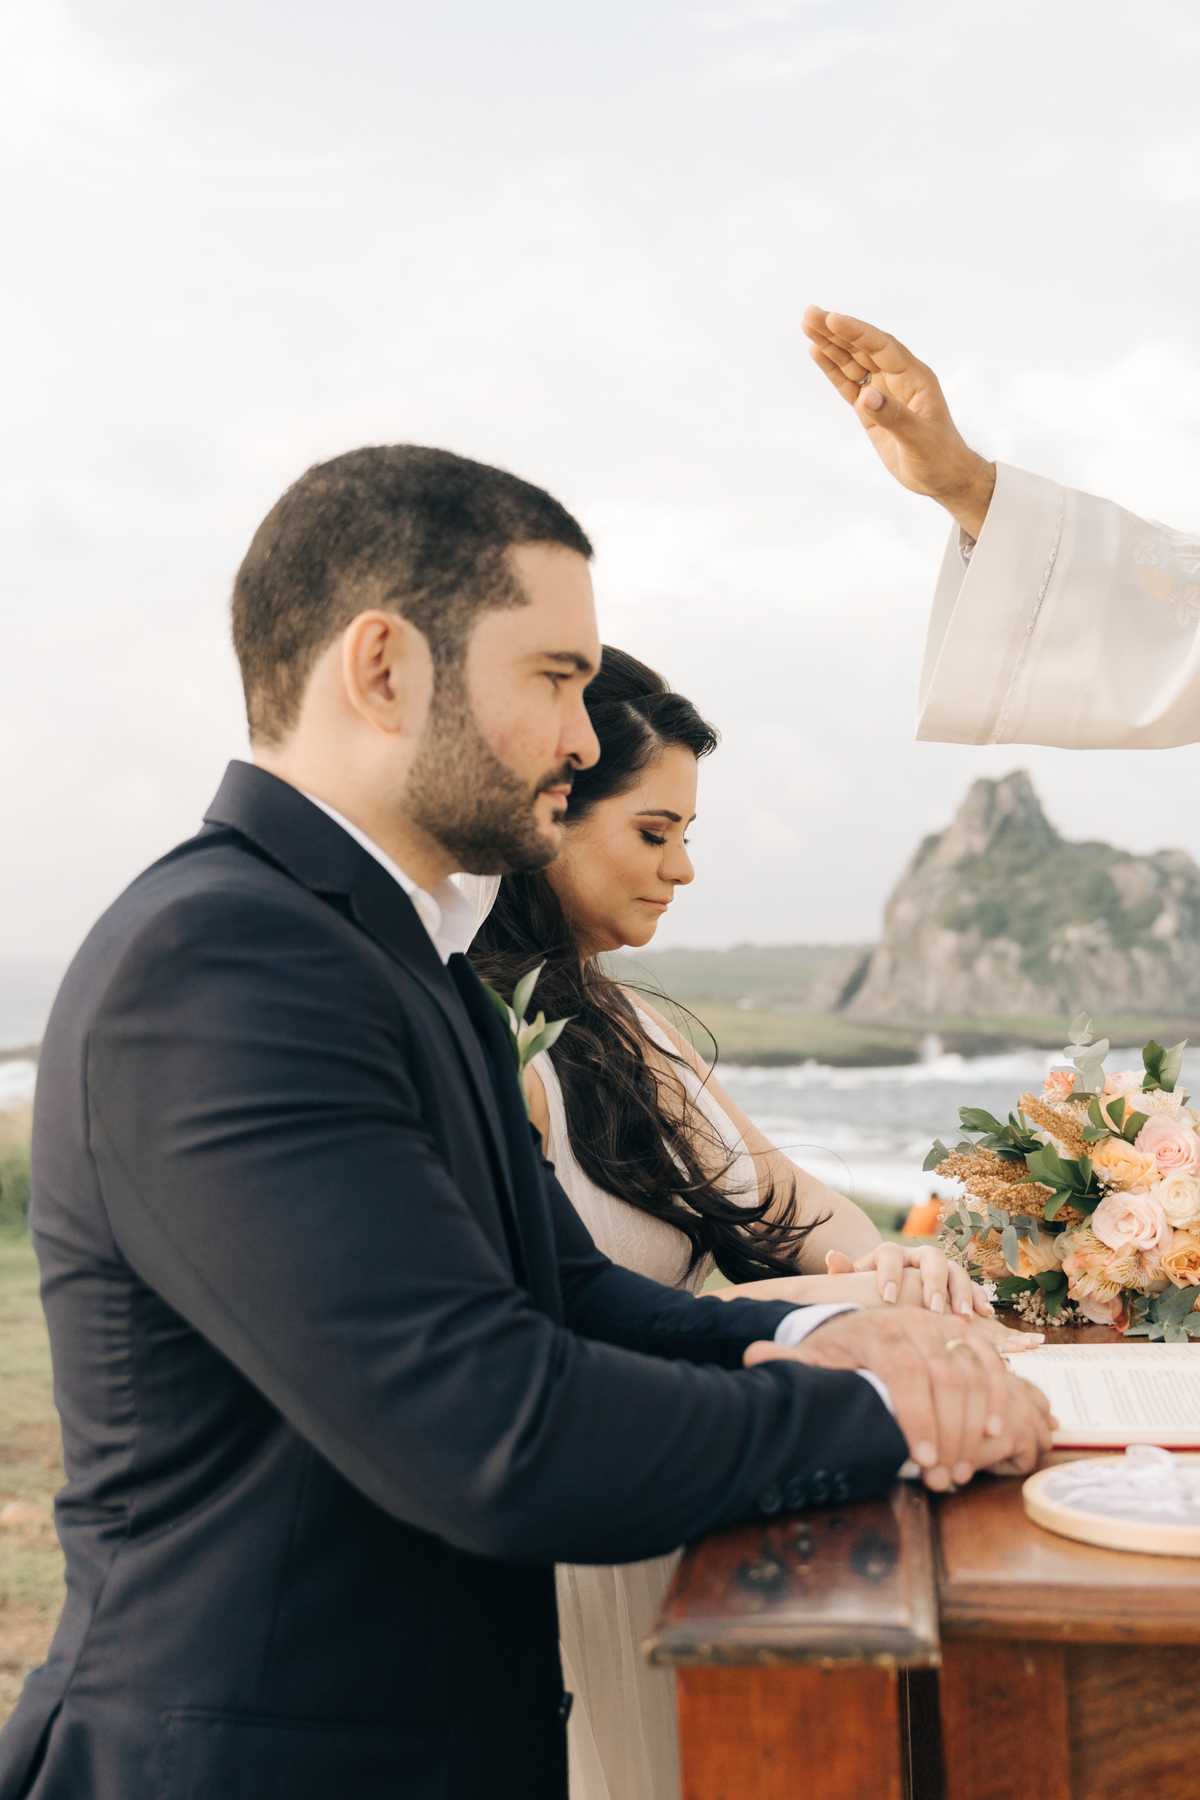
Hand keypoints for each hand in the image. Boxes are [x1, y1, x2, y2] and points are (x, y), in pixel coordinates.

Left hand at [745, 1309, 1054, 1489]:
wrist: (864, 1320)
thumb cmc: (838, 1350)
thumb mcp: (814, 1356)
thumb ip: (790, 1362)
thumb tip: (754, 1357)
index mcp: (879, 1330)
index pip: (908, 1372)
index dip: (919, 1417)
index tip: (923, 1460)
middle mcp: (917, 1324)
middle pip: (946, 1377)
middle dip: (949, 1435)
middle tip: (944, 1481)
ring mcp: (945, 1328)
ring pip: (973, 1373)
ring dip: (974, 1425)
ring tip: (963, 1471)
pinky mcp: (966, 1336)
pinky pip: (991, 1365)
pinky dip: (998, 1397)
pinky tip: (991, 1435)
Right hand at [801, 307, 996, 539]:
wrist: (944, 477)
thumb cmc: (939, 457)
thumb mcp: (920, 439)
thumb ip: (894, 417)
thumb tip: (867, 396)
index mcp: (915, 378)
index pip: (882, 347)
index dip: (857, 332)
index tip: (833, 319)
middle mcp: (898, 379)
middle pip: (863, 348)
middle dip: (837, 331)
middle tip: (810, 313)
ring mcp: (883, 392)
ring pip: (853, 362)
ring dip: (830, 345)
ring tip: (807, 325)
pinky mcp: (871, 409)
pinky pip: (849, 383)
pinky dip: (833, 369)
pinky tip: (817, 352)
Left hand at [824, 1242, 992, 1319]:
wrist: (889, 1288)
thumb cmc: (869, 1290)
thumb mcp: (854, 1284)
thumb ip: (843, 1273)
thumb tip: (832, 1257)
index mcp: (889, 1254)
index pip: (889, 1253)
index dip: (889, 1273)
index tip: (887, 1299)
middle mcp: (917, 1256)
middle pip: (931, 1257)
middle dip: (933, 1282)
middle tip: (933, 1308)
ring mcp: (940, 1268)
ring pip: (955, 1270)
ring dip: (961, 1292)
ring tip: (963, 1316)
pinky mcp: (956, 1282)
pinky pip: (972, 1284)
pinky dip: (978, 1297)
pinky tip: (984, 1314)